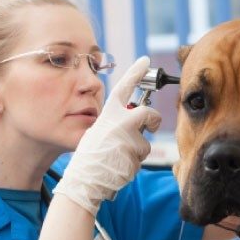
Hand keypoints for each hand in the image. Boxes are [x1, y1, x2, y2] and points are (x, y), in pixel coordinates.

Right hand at [53, 56, 161, 214]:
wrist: (85, 179)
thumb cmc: (90, 156)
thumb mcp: (97, 130)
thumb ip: (114, 122)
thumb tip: (133, 119)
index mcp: (109, 113)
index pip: (124, 87)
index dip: (135, 73)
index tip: (145, 61)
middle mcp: (121, 121)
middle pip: (148, 113)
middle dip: (154, 121)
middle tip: (153, 126)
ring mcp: (130, 137)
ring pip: (145, 143)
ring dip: (137, 152)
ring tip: (118, 158)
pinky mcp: (136, 154)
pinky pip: (141, 158)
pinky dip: (133, 164)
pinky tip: (119, 166)